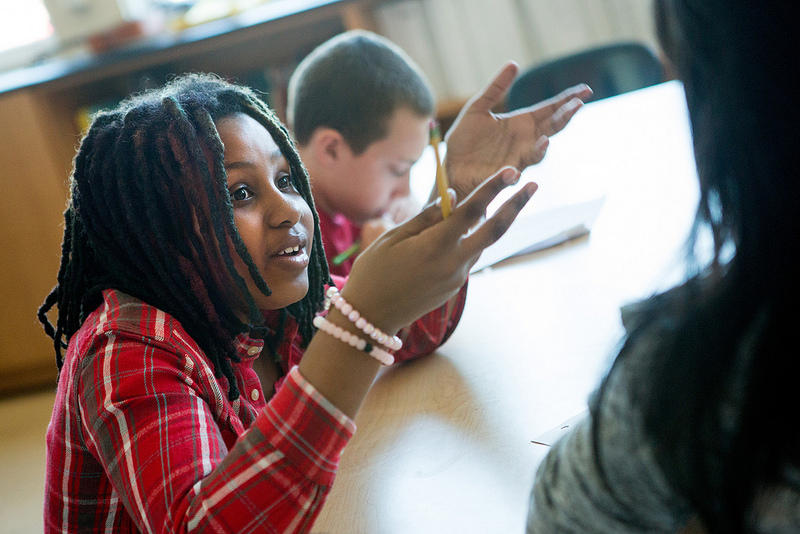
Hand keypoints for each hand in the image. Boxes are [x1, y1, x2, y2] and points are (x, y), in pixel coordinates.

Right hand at [344, 167, 536, 332]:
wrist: (371, 317)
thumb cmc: (374, 271)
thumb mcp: (392, 237)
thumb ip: (427, 216)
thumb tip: (454, 197)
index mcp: (436, 246)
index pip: (472, 210)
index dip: (493, 188)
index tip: (511, 171)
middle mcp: (454, 262)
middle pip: (495, 230)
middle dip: (516, 206)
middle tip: (534, 185)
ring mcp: (457, 277)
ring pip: (481, 243)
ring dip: (491, 222)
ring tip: (497, 200)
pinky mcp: (455, 286)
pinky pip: (468, 256)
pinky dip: (470, 239)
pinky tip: (461, 230)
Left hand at [443, 61, 591, 199]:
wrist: (452, 167)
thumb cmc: (464, 141)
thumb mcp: (477, 108)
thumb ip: (495, 88)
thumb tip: (514, 63)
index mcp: (520, 122)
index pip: (549, 109)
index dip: (567, 99)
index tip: (586, 89)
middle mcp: (525, 140)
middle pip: (552, 126)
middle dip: (566, 115)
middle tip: (580, 103)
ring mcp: (518, 157)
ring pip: (539, 149)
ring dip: (545, 143)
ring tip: (548, 136)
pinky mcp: (505, 173)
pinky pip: (518, 170)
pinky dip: (525, 163)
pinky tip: (530, 154)